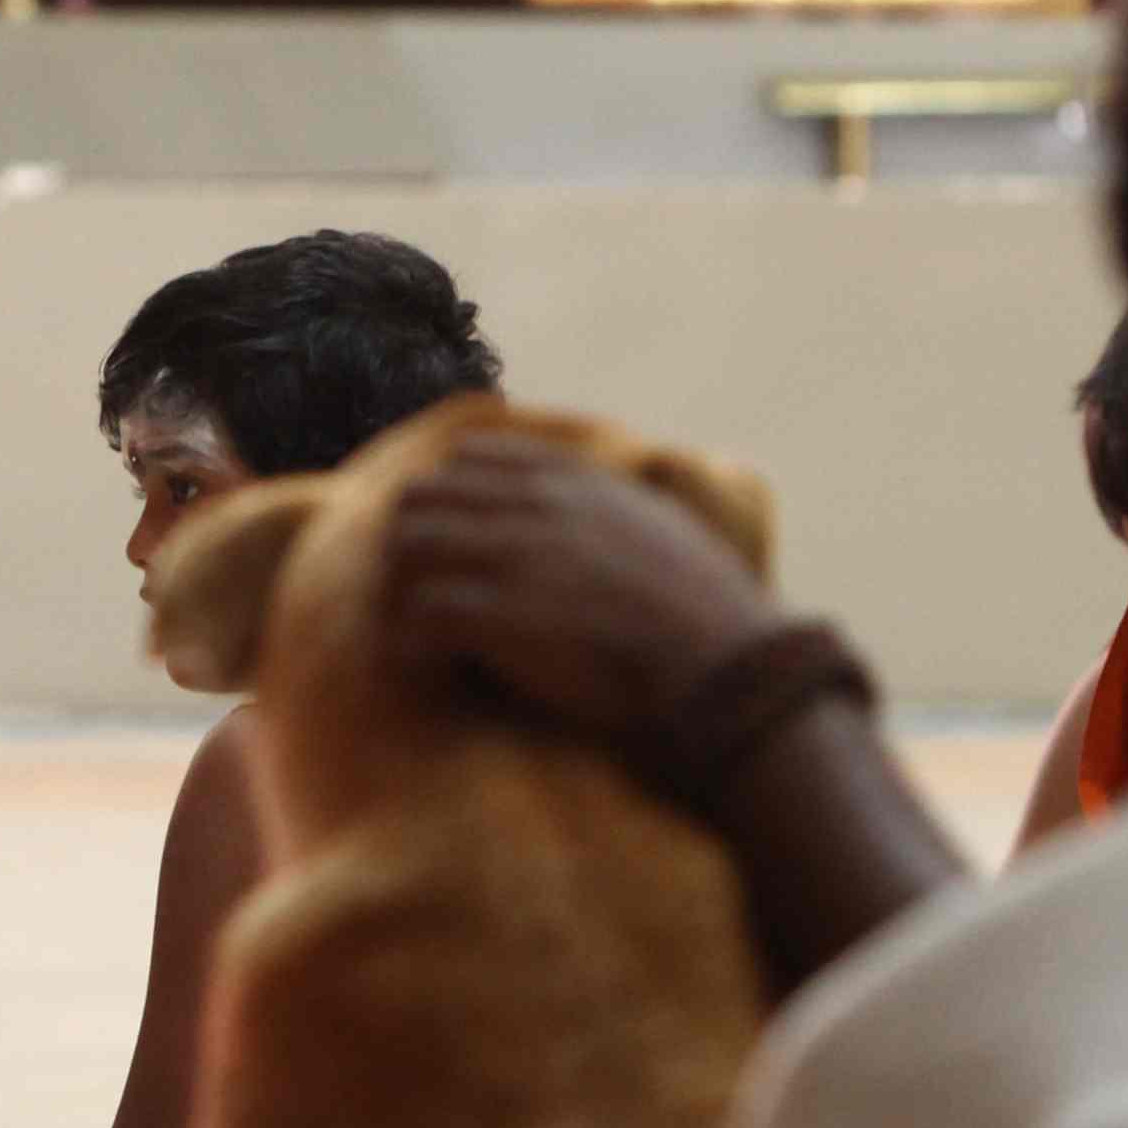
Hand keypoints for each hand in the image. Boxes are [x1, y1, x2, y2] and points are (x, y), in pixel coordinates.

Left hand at [378, 433, 783, 752]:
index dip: (450, 499)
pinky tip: (433, 667)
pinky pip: (420, 613)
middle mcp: (538, 504)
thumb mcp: (666, 529)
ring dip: (402, 588)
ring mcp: (515, 555)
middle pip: (422, 495)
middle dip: (411, 542)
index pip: (471, 457)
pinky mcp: (501, 617)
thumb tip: (621, 512)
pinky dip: (414, 643)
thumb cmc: (709, 614)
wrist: (725, 670)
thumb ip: (622, 507)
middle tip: (418, 593)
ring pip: (407, 544)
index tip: (450, 542)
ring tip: (418, 632)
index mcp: (577, 478)